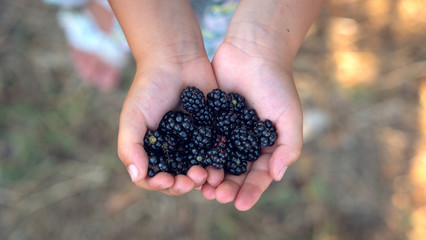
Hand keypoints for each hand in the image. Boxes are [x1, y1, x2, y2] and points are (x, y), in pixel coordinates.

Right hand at [118, 54, 223, 194]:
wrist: (175, 60)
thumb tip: (137, 176)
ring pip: (201, 168)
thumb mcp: (133, 117)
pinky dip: (220, 158)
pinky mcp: (213, 132)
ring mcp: (194, 143)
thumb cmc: (148, 88)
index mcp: (153, 151)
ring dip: (205, 176)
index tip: (168, 181)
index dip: (161, 184)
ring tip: (209, 174)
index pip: (155, 178)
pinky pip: (218, 151)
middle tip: (193, 178)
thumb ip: (130, 147)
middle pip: (180, 178)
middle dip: (186, 183)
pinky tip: (223, 160)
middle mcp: (174, 150)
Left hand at [202, 37, 302, 209]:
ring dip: (211, 176)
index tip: (240, 204)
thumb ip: (289, 147)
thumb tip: (276, 176)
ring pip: (217, 161)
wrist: (253, 51)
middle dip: (227, 187)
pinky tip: (191, 165)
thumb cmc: (276, 84)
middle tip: (217, 196)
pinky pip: (203, 142)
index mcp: (267, 146)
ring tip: (202, 187)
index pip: (259, 175)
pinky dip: (198, 155)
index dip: (251, 191)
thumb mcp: (290, 117)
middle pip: (235, 173)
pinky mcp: (210, 120)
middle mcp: (246, 143)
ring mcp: (227, 132)